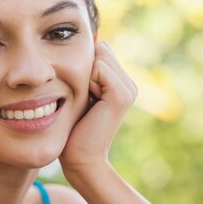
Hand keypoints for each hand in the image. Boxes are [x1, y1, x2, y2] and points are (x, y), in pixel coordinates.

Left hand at [59, 42, 137, 179]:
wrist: (81, 159)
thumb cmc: (73, 130)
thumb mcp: (79, 94)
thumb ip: (84, 72)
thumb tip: (80, 44)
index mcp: (121, 83)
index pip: (100, 50)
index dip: (83, 65)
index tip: (81, 93)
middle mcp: (129, 84)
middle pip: (101, 49)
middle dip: (84, 67)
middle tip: (83, 97)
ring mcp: (129, 89)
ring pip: (100, 55)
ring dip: (84, 74)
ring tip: (86, 100)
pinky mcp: (122, 95)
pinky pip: (98, 67)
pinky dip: (86, 80)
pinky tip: (89, 101)